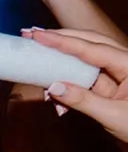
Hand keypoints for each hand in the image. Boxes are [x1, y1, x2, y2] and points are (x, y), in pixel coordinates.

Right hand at [30, 28, 127, 143]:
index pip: (93, 48)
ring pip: (85, 57)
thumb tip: (53, 87)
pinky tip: (51, 87)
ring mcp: (116, 74)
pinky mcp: (109, 86)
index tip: (40, 35)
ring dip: (61, 57)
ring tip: (37, 52)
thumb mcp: (113, 117)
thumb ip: (83, 101)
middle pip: (89, 42)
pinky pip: (84, 77)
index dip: (64, 41)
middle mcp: (124, 63)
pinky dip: (66, 80)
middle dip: (61, 38)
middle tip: (33, 34)